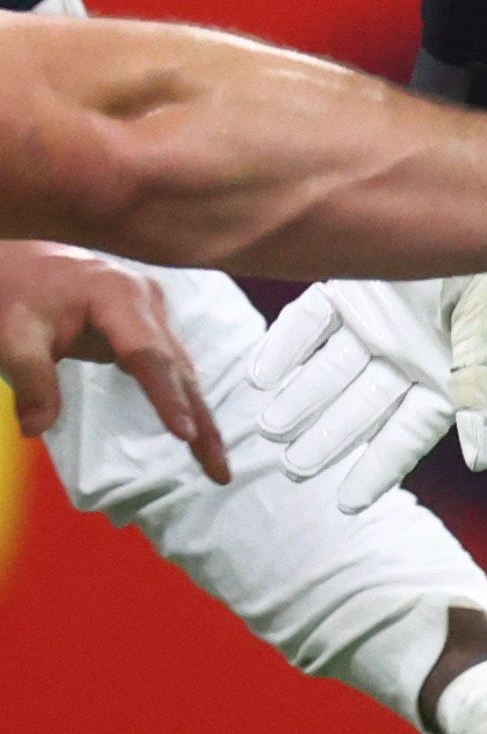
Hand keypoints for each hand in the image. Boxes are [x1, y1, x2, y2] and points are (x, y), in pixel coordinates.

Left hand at [0, 242, 225, 477]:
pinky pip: (174, 367)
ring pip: (184, 370)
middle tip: (219, 469)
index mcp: (118, 295)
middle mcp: (148, 301)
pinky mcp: (151, 326)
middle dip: (202, 421)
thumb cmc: (17, 293)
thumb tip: (36, 428)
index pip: (148, 355)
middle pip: (179, 368)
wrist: (20, 264)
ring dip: (201, 416)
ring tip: (215, 460)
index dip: (167, 396)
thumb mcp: (12, 333)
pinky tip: (197, 430)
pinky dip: (185, 400)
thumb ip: (30, 379)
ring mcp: (154, 312)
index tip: (185, 435)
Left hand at [246, 270, 486, 510]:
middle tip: (291, 467)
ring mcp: (372, 323)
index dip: (378, 469)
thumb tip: (478, 458)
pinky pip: (307, 323)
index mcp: (442, 376)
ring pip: (327, 372)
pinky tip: (258, 374)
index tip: (346, 505)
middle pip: (357, 409)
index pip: (406, 435)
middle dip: (326, 439)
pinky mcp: (347, 287)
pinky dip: (283, 347)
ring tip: (268, 428)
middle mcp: (402, 356)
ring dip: (298, 400)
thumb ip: (480, 394)